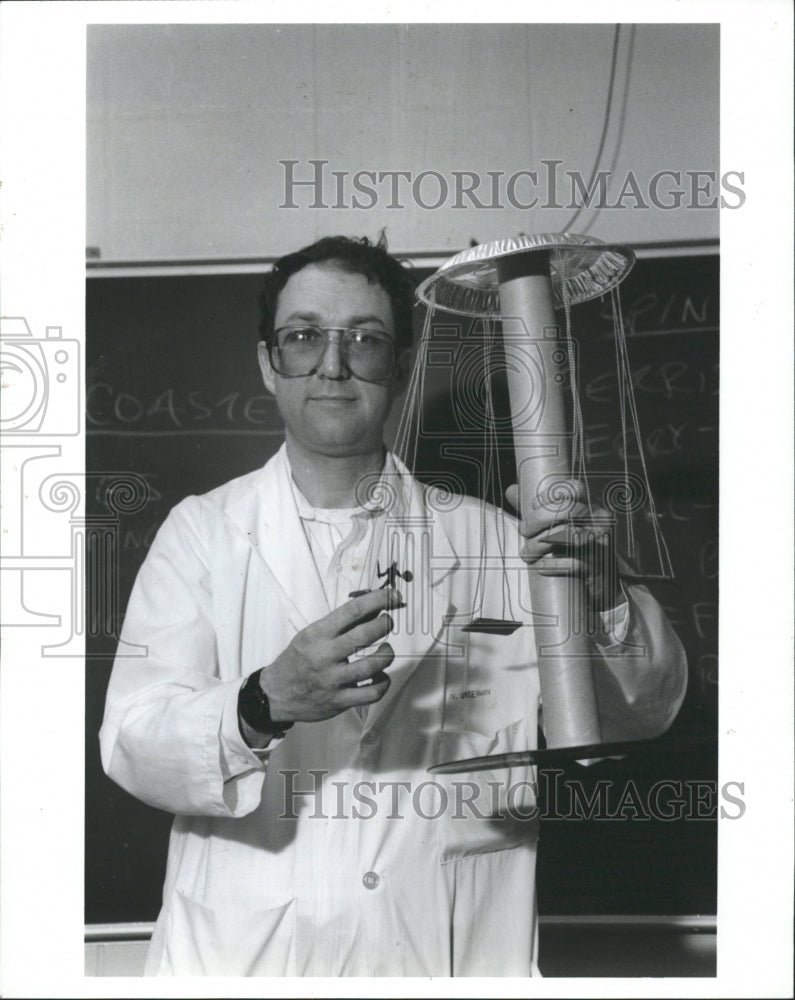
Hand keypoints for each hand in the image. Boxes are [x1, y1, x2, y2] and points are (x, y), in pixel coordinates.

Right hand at [258, 588, 402, 723]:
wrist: (276, 694)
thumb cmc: (298, 660)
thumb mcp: (311, 635)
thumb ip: (341, 624)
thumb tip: (373, 607)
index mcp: (317, 634)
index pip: (352, 611)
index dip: (377, 600)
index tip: (392, 595)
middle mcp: (324, 656)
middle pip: (364, 635)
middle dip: (384, 624)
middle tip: (388, 622)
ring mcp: (332, 681)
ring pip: (372, 666)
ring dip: (387, 654)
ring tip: (386, 649)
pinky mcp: (339, 702)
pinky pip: (371, 694)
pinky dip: (383, 683)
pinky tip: (381, 676)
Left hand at [505, 479, 620, 612]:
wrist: (598, 577)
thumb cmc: (570, 545)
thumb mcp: (554, 524)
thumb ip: (535, 508)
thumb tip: (511, 490)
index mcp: (590, 505)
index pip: (575, 488)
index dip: (552, 494)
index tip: (533, 505)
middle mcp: (599, 520)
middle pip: (569, 509)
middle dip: (539, 519)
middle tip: (523, 531)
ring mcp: (601, 542)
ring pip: (568, 535)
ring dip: (539, 545)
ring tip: (526, 554)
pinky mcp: (598, 565)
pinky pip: (573, 563)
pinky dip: (552, 565)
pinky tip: (539, 567)